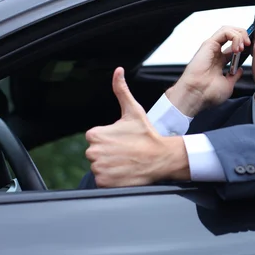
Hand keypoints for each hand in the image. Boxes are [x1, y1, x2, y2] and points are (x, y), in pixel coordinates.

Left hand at [85, 67, 189, 187]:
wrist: (162, 157)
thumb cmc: (147, 134)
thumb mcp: (133, 110)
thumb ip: (121, 90)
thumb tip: (118, 71)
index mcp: (96, 134)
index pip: (95, 139)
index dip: (109, 140)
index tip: (122, 140)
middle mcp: (93, 152)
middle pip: (96, 154)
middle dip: (109, 153)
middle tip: (126, 151)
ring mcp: (99, 168)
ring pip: (99, 167)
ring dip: (111, 166)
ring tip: (127, 161)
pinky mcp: (105, 182)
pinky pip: (103, 181)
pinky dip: (112, 178)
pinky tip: (125, 171)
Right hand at [166, 26, 251, 116]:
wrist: (197, 95)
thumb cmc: (209, 94)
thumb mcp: (228, 85)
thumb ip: (235, 76)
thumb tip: (240, 69)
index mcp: (220, 62)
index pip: (234, 47)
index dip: (246, 46)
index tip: (253, 53)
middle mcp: (216, 53)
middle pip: (233, 35)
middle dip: (244, 37)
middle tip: (250, 46)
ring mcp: (212, 47)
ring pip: (229, 30)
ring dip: (240, 35)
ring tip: (244, 46)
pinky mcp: (209, 44)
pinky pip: (224, 32)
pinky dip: (235, 36)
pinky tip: (237, 48)